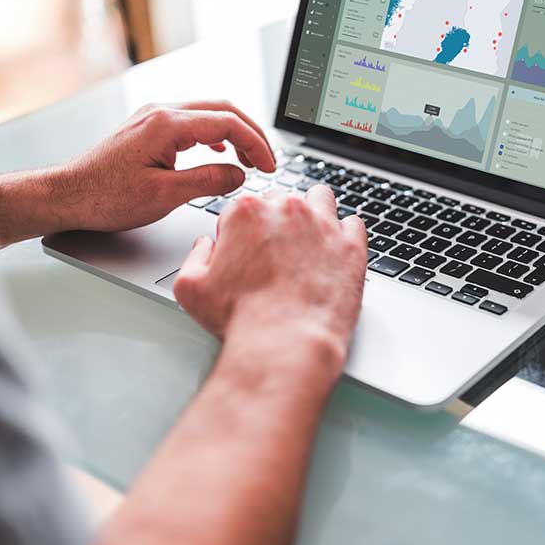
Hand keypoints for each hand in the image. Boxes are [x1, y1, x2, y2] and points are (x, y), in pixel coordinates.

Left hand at [60, 101, 275, 232]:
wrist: (67, 195)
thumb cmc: (105, 197)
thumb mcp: (164, 196)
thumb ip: (208, 181)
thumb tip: (238, 174)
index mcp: (167, 124)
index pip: (228, 122)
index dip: (256, 144)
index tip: (269, 166)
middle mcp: (160, 112)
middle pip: (222, 110)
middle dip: (251, 134)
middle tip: (268, 161)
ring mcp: (153, 117)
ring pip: (208, 113)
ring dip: (234, 133)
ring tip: (249, 159)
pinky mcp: (148, 127)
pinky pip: (192, 122)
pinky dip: (214, 134)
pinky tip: (220, 151)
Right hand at [173, 185, 367, 370]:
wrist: (285, 345)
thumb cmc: (241, 319)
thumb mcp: (190, 287)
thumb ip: (195, 255)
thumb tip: (206, 245)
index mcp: (246, 212)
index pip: (243, 208)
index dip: (241, 232)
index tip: (245, 254)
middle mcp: (287, 210)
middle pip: (281, 201)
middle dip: (277, 222)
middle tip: (275, 254)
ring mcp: (323, 225)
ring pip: (320, 199)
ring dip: (313, 214)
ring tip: (307, 242)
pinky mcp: (351, 246)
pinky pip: (353, 223)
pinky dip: (345, 234)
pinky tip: (334, 252)